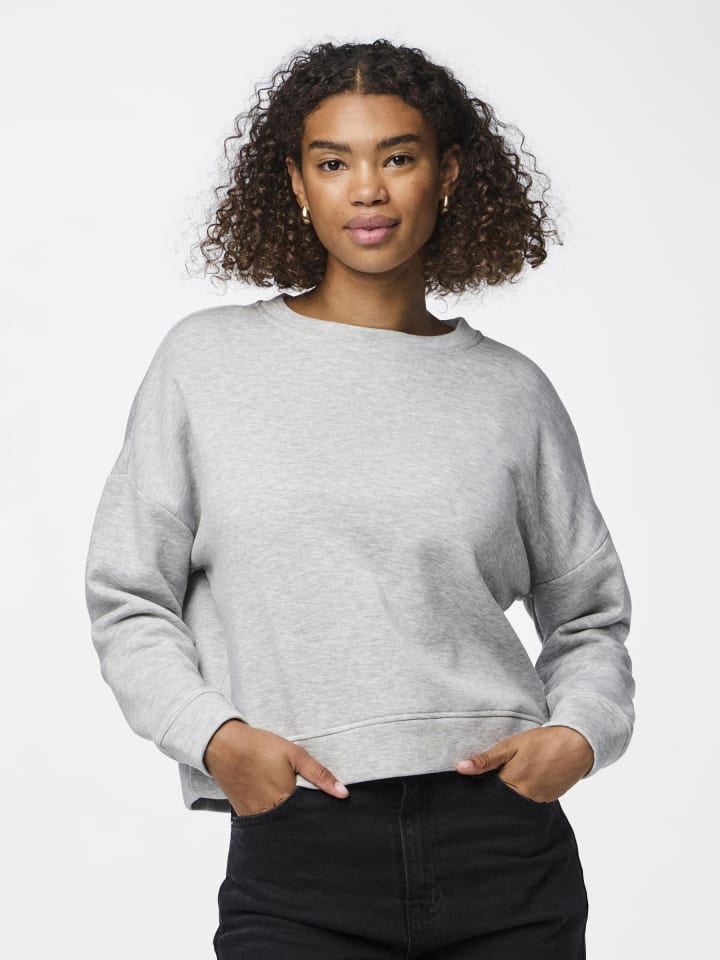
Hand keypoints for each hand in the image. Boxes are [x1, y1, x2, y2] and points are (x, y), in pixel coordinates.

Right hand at [203, 720, 348, 815]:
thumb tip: (343, 793)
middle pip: (294, 829)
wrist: (224, 746)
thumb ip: (320, 774)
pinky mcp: (244, 816)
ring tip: (297, 814)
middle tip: (315, 821)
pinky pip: (263, 825)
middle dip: (305, 826)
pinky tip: (280, 811)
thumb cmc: (259, 747)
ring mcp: (254, 818)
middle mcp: (268, 815)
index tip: (329, 822)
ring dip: (289, 825)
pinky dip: (274, 821)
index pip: (309, 821)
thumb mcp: (295, 754)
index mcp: (284, 801)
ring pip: (278, 830)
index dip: (319, 821)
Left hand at [455, 726, 594, 802]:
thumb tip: (459, 768)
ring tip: (510, 779)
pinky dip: (524, 795)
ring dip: (509, 796)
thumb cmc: (541, 742)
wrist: (577, 744)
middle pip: (502, 801)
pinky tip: (524, 782)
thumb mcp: (510, 746)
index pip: (487, 794)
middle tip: (491, 781)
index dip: (479, 789)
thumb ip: (485, 760)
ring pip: (516, 803)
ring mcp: (539, 802)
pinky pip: (530, 802)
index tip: (471, 787)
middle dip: (494, 795)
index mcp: (512, 784)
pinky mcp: (548, 801)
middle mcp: (525, 798)